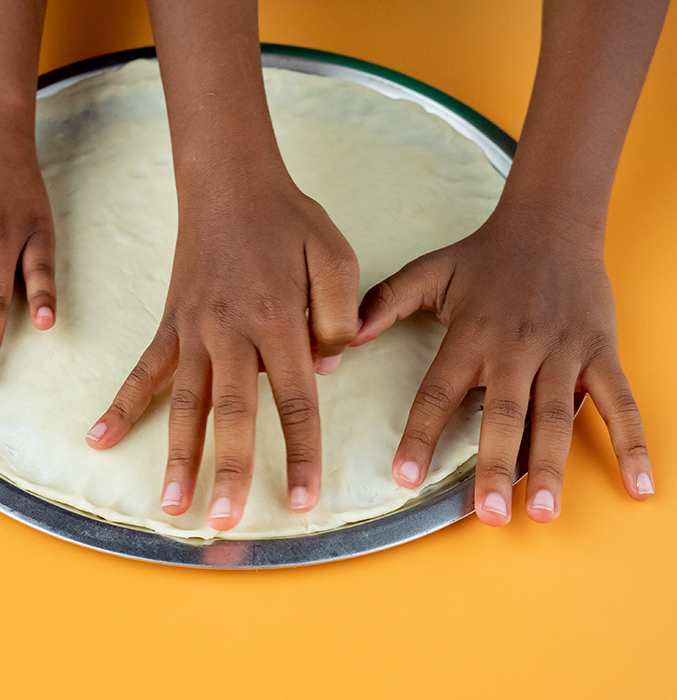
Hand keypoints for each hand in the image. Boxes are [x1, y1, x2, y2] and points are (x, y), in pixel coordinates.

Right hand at [86, 179, 359, 529]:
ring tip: (169, 506)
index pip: (293, 399)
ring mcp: (193, 331)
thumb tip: (325, 370)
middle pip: (230, 413)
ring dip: (175, 456)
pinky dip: (120, 405)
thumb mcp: (336, 257)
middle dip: (228, 470)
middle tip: (225, 522)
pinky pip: (142, 371)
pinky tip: (98, 438)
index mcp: (277, 320)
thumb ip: (337, 316)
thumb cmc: (289, 221)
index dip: (299, 452)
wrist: (231, 183)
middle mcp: (230, 333)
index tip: (303, 499)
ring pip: (183, 403)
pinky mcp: (169, 325)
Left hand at [354, 205, 652, 525]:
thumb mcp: (429, 273)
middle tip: (489, 514)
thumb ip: (385, 303)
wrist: (551, 222)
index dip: (420, 434)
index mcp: (471, 335)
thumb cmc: (484, 255)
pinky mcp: (599, 352)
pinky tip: (638, 485)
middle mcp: (516, 349)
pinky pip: (619, 402)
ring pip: (557, 417)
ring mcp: (562, 353)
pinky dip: (633, 443)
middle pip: (504, 416)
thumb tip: (345, 336)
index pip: (438, 392)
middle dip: (497, 466)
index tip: (404, 476)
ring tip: (545, 512)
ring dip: (552, 467)